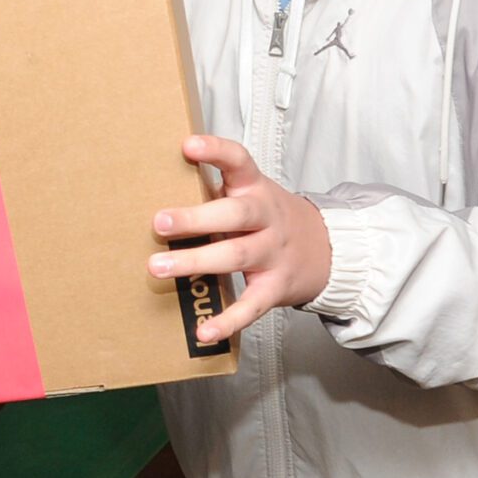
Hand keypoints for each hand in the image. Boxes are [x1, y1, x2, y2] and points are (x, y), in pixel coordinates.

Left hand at [147, 135, 332, 345]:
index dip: (216, 152)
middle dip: (196, 218)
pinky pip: (251, 305)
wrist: (328, 250)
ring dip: (195, 262)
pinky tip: (204, 331)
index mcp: (256, 188)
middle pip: (236, 215)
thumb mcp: (250, 195)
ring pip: (236, 256)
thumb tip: (150, 187)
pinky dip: (228, 320)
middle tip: (159, 223)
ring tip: (157, 267)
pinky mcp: (276, 287)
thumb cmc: (268, 218)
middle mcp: (267, 218)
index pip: (240, 162)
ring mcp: (274, 253)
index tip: (188, 145)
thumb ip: (213, 193)